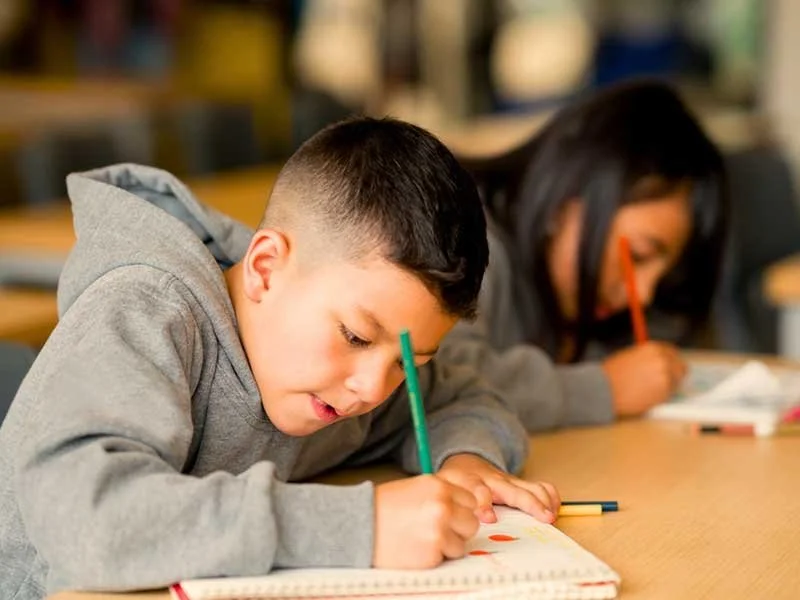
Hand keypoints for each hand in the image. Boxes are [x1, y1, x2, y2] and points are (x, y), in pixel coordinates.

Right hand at [373, 475, 478, 568]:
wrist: (358, 525)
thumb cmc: (383, 507)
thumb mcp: (415, 488)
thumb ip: (442, 495)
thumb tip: (465, 508)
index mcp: (439, 486)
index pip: (470, 500)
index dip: (459, 510)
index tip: (448, 515)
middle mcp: (443, 506)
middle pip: (471, 522)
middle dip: (457, 529)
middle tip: (436, 530)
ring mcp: (439, 530)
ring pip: (462, 543)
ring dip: (447, 545)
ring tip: (423, 539)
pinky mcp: (432, 553)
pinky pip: (446, 559)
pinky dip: (434, 557)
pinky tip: (416, 548)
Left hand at [437, 454, 559, 524]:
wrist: (464, 461)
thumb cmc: (454, 483)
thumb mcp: (444, 490)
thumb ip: (449, 505)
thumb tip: (456, 526)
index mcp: (469, 481)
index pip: (477, 490)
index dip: (483, 504)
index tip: (489, 518)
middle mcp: (491, 479)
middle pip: (512, 489)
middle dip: (529, 503)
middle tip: (543, 517)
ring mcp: (508, 480)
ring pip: (529, 486)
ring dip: (542, 500)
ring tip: (551, 516)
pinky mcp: (519, 483)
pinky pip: (539, 485)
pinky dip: (550, 495)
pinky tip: (554, 508)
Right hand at [602, 341, 686, 416]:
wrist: (604, 389)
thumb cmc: (612, 374)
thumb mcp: (630, 356)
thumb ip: (648, 357)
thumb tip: (659, 362)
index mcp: (653, 348)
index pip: (673, 352)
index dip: (672, 360)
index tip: (670, 366)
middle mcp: (663, 360)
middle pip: (681, 367)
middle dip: (674, 374)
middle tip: (664, 381)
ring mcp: (666, 376)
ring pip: (675, 383)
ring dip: (666, 387)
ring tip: (647, 389)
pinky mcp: (664, 392)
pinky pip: (668, 395)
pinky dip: (660, 396)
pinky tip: (645, 395)